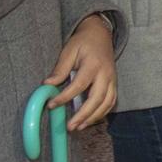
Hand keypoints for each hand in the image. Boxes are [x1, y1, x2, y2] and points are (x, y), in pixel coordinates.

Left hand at [46, 14, 116, 130]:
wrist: (100, 34)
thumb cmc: (83, 42)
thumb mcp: (69, 51)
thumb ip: (60, 69)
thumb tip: (47, 85)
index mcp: (93, 64)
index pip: (79, 85)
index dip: (65, 97)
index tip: (51, 105)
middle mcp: (106, 74)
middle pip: (97, 99)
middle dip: (83, 115)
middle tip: (70, 127)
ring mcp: (112, 80)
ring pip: (106, 103)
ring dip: (93, 118)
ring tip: (79, 127)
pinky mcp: (114, 84)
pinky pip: (111, 102)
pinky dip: (102, 113)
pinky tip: (90, 120)